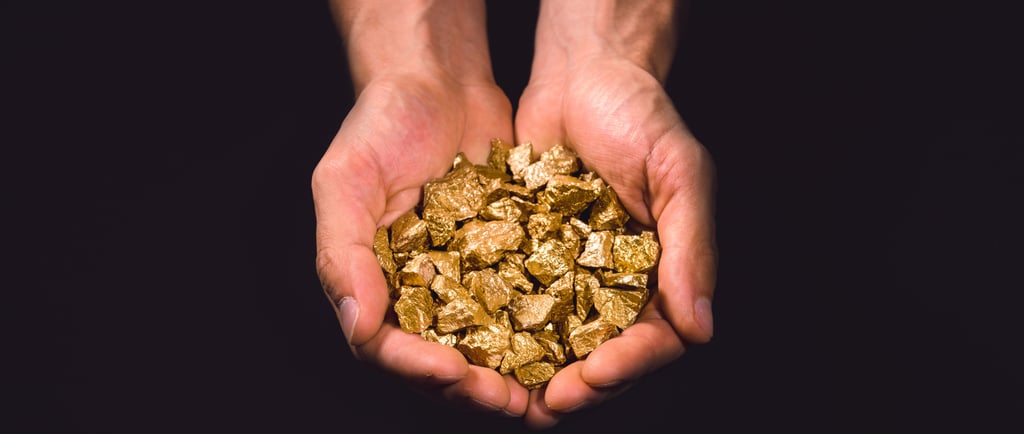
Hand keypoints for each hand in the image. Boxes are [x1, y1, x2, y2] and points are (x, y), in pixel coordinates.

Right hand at [312, 0, 528, 416]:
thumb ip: (342, 252)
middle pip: (440, 359)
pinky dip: (544, 327)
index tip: (451, 374)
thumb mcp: (346, 181)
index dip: (418, 368)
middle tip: (510, 401)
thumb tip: (356, 323)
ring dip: (513, 371)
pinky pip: (524, 303)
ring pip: (487, 343)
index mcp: (373, 283)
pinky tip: (572, 339)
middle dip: (474, 386)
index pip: (386, 346)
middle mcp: (418, 292)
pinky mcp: (508, 260)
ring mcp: (465, 279)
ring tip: (546, 388)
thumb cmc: (381, 124)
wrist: (440, 81)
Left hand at [514, 0, 716, 427]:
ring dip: (537, 373)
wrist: (581, 75)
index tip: (596, 376)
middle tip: (546, 405)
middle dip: (578, 384)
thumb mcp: (678, 172)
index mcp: (664, 273)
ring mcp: (571, 274)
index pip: (655, 338)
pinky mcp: (528, 258)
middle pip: (604, 353)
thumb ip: (692, 247)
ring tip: (511, 397)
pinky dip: (503, 330)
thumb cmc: (640, 115)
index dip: (627, 365)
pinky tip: (479, 347)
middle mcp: (619, 283)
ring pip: (558, 342)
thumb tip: (700, 327)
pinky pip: (517, 303)